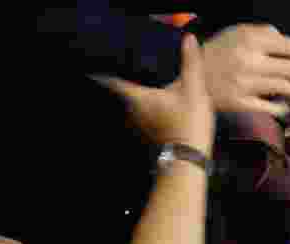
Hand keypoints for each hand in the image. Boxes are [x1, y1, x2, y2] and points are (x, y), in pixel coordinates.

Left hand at [93, 34, 214, 153]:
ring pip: (129, 108)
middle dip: (122, 85)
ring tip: (141, 89)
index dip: (104, 74)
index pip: (113, 82)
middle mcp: (131, 113)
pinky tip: (155, 109)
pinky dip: (142, 112)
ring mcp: (136, 126)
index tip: (95, 68)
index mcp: (138, 98)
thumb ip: (190, 63)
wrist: (187, 159)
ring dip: (133, 100)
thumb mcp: (194, 89)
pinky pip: (139, 119)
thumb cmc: (188, 124)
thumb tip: (188, 39)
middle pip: (121, 95)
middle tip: (123, 73)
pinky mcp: (144, 136)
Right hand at [201, 24, 289, 117]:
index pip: (289, 47)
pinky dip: (281, 108)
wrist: (186, 81)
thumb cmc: (211, 56)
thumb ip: (260, 32)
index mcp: (250, 41)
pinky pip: (268, 107)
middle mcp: (248, 61)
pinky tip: (283, 106)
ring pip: (283, 88)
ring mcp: (244, 84)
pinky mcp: (238, 103)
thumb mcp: (233, 33)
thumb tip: (282, 39)